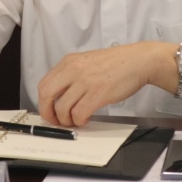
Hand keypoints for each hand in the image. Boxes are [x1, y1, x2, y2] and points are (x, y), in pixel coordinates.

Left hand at [37, 43, 155, 126]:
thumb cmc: (116, 63)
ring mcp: (85, 81)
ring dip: (66, 120)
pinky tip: (85, 119)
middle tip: (56, 121)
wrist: (137, 61)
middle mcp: (73, 70)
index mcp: (69, 62)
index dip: (43, 102)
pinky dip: (79, 121)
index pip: (44, 84)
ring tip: (75, 120)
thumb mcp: (86, 62)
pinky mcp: (97, 93)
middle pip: (46, 95)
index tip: (49, 111)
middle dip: (48, 113)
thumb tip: (60, 96)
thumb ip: (72, 75)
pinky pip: (78, 113)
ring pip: (62, 108)